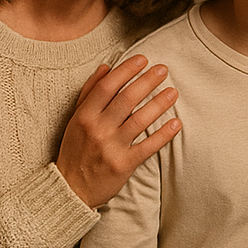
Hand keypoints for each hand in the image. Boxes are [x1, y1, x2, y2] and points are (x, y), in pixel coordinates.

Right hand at [56, 54, 179, 207]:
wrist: (71, 188)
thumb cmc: (75, 150)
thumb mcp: (75, 119)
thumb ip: (89, 92)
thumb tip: (106, 67)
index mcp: (85, 116)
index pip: (108, 86)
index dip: (126, 70)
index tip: (143, 59)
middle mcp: (98, 129)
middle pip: (127, 99)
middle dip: (147, 81)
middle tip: (163, 70)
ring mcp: (111, 147)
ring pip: (140, 120)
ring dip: (159, 104)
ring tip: (173, 92)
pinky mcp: (124, 165)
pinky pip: (148, 146)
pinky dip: (163, 134)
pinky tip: (176, 123)